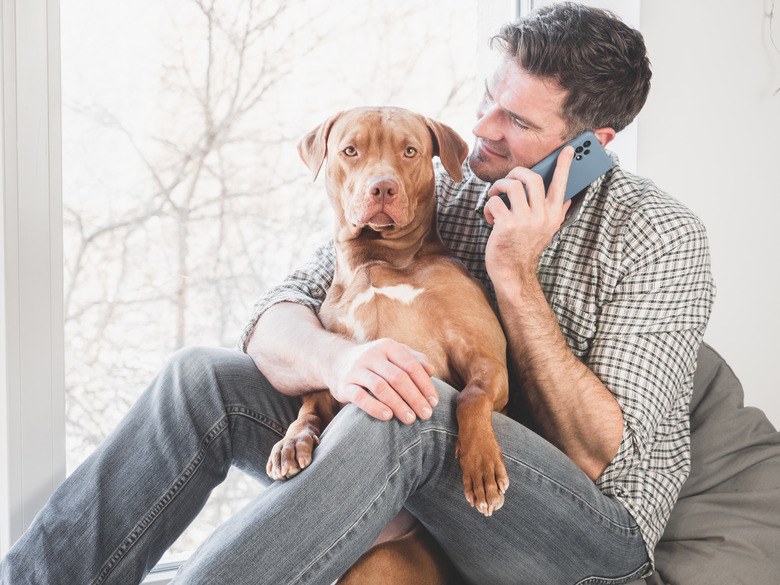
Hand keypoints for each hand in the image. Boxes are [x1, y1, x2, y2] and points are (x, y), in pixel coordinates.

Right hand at [325, 338, 437, 422]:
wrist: (336, 361)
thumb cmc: (373, 361)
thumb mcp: (393, 355)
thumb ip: (413, 359)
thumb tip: (431, 370)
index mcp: (387, 347)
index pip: (411, 366)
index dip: (425, 385)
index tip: (434, 402)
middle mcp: (371, 356)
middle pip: (398, 377)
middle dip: (415, 398)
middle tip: (426, 414)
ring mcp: (356, 370)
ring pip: (380, 387)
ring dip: (398, 404)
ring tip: (410, 419)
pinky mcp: (344, 385)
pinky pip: (360, 397)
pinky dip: (375, 407)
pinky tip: (388, 417)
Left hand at [483, 146, 574, 287]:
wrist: (513, 273)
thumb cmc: (525, 249)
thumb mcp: (547, 231)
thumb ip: (556, 213)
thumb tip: (567, 198)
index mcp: (552, 215)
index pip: (562, 185)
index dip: (565, 165)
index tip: (569, 149)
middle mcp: (541, 216)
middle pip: (532, 178)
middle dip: (516, 172)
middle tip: (508, 179)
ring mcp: (524, 220)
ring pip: (511, 185)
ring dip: (497, 187)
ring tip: (495, 197)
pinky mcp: (507, 225)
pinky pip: (495, 202)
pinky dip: (488, 207)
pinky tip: (490, 218)